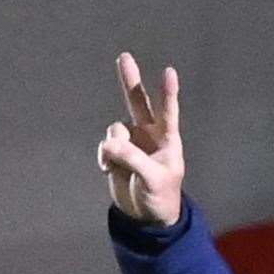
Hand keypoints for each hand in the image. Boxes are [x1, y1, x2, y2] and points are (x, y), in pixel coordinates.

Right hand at [97, 53, 183, 226]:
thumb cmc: (160, 196)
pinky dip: (104, 157)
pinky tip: (108, 169)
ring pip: (115, 129)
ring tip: (115, 164)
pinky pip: (105, 145)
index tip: (169, 72)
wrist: (146, 217)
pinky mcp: (116, 153)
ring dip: (113, 144)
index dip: (168, 93)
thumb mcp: (152, 179)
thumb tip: (109, 143)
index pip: (168, 111)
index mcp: (167, 139)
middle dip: (130, 80)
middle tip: (124, 57)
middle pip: (137, 102)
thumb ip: (132, 158)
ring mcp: (131, 142)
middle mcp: (148, 135)